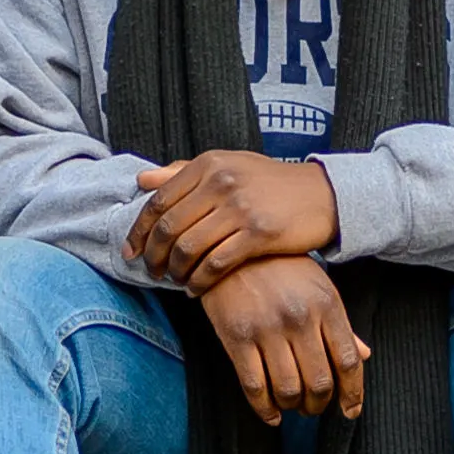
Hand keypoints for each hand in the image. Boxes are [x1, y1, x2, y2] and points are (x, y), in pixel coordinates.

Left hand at [130, 150, 337, 287]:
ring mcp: (240, 208)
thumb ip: (183, 172)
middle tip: (152, 272)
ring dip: (176, 271)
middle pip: (169, 227)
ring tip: (176, 280)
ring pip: (189, 248)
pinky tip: (197, 288)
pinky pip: (215, 264)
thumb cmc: (271, 183)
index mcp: (208, 164)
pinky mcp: (259, 234)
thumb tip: (142, 180)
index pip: (158, 201)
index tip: (131, 252)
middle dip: (154, 256)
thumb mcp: (228, 166)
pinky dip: (200, 281)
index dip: (139, 231)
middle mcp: (221, 182)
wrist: (322, 195)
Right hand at [197, 255, 368, 421]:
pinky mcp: (237, 338)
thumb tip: (364, 356)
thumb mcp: (319, 287)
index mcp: (327, 305)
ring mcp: (268, 329)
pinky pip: (255, 386)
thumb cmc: (281, 268)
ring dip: (293, 407)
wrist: (231, 249)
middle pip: (320, 382)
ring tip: (292, 405)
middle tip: (313, 407)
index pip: (349, 361)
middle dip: (319, 405)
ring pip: (288, 389)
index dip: (353, 393)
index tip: (351, 411)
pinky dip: (265, 409)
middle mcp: (300, 319)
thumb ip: (341, 325)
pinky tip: (271, 415)